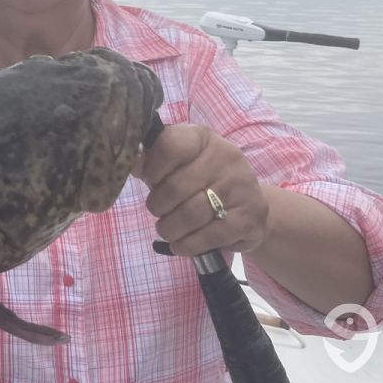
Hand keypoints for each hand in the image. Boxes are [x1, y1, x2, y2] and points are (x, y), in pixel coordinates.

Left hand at [133, 124, 271, 256]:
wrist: (249, 205)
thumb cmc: (202, 181)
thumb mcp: (178, 164)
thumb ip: (153, 163)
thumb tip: (131, 164)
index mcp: (202, 138)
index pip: (170, 146)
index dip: (152, 168)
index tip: (149, 181)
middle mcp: (226, 157)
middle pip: (177, 187)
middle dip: (158, 206)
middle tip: (156, 212)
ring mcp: (242, 187)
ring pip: (191, 214)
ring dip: (170, 229)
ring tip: (167, 230)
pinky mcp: (251, 218)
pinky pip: (211, 236)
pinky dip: (189, 245)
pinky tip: (181, 245)